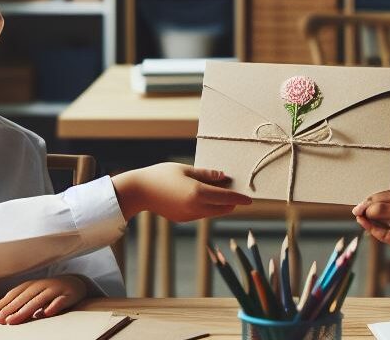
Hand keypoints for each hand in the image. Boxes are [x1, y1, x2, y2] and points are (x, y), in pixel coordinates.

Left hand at [0, 274, 87, 324]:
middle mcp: (42, 285)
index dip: (5, 303)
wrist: (75, 283)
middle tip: (2, 319)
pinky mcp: (68, 295)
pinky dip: (54, 306)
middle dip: (12, 308)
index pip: (16, 293)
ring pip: (39, 300)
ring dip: (26, 310)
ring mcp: (55, 289)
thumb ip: (15, 300)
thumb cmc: (49, 291)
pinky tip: (47, 312)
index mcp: (32, 285)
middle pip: (25, 297)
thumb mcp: (32, 293)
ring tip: (15, 319)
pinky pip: (60, 301)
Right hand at [112, 162, 252, 221]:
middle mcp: (196, 208)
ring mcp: (189, 216)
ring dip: (219, 204)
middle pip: (223, 208)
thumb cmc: (161, 175)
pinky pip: (201, 214)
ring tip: (220, 191)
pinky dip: (207, 207)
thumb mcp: (186, 169)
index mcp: (198, 193)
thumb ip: (206, 174)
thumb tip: (224, 176)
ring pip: (212, 212)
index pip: (227, 198)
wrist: (139, 191)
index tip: (250, 199)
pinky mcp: (182, 219)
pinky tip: (203, 196)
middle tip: (235, 190)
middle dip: (231, 202)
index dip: (240, 198)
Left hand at [353, 190, 389, 276]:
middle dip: (370, 201)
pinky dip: (374, 229)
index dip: (377, 197)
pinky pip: (388, 233)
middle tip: (358, 208)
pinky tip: (368, 228)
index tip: (366, 203)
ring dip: (371, 211)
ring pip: (388, 210)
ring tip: (361, 215)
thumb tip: (383, 216)